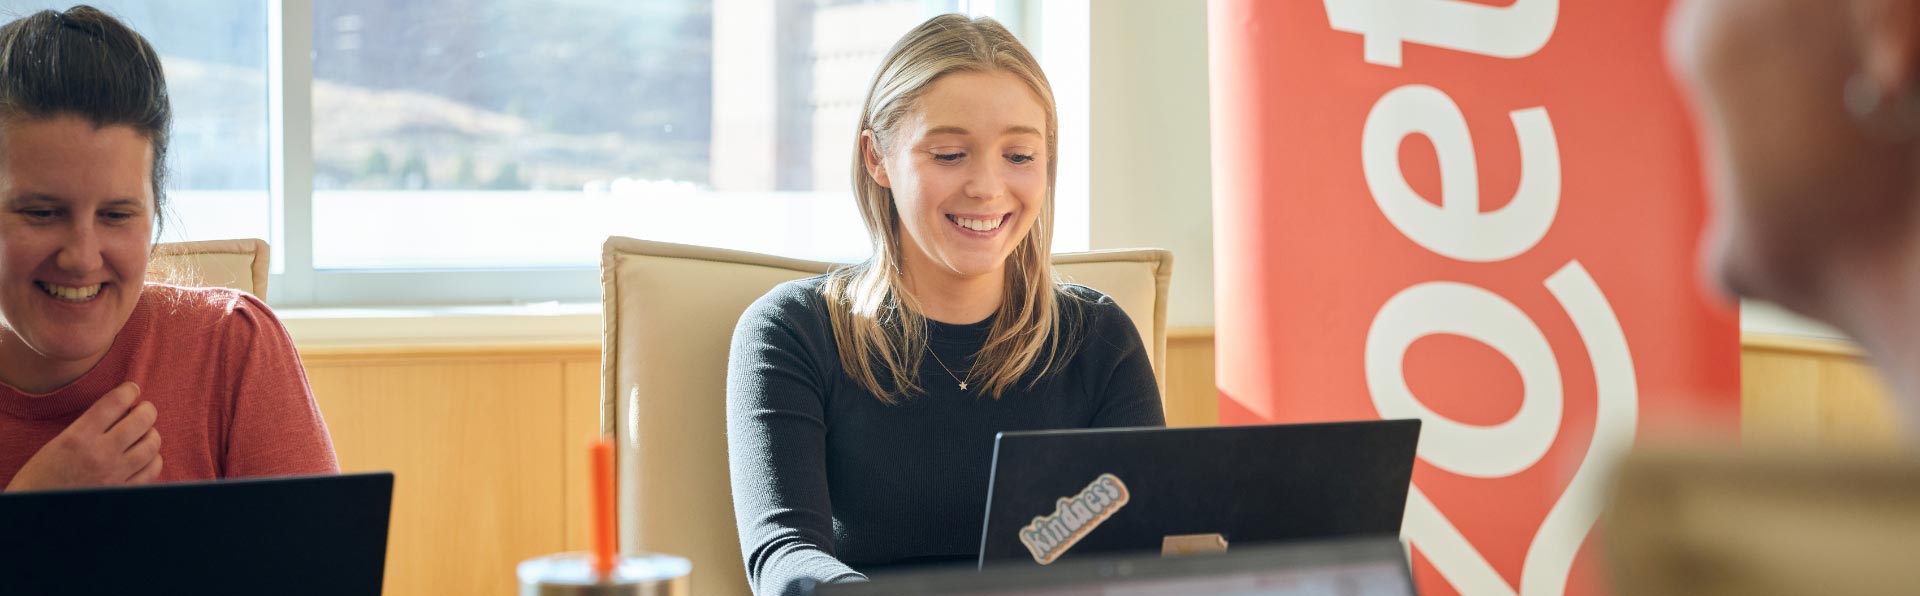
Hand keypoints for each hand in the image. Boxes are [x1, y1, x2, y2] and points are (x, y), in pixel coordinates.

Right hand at [6, 382, 162, 491]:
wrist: (35, 515)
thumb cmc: (41, 477)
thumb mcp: (58, 444)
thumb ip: (88, 427)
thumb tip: (119, 410)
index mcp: (78, 437)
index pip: (114, 402)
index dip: (128, 391)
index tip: (132, 389)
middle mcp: (101, 454)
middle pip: (142, 420)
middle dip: (147, 410)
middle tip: (144, 409)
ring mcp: (115, 475)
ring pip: (152, 444)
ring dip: (152, 434)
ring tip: (145, 432)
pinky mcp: (123, 492)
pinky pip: (152, 470)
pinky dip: (154, 459)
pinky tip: (147, 456)